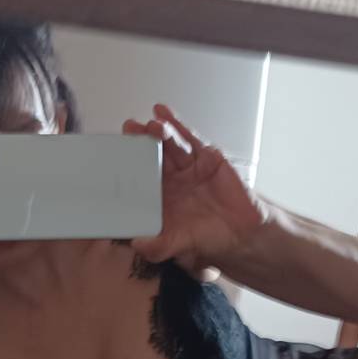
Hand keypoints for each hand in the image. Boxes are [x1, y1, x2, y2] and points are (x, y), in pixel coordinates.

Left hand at [123, 104, 264, 274]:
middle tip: (128, 129)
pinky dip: (176, 124)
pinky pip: (189, 138)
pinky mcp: (206, 157)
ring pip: (168, 144)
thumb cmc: (209, 238)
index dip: (127, 165)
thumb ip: (158, 245)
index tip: (114, 153)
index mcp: (159, 197)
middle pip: (150, 155)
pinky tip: (163, 113)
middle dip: (139, 141)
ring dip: (157, 132)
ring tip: (147, 124)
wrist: (243, 233)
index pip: (138, 177)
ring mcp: (188, 166)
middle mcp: (171, 179)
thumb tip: (137, 243)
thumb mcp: (178, 244)